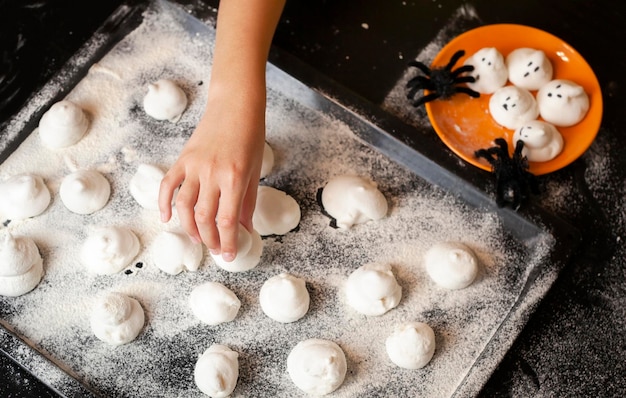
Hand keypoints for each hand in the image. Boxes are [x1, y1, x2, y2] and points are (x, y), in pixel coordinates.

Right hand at [158, 84, 264, 261]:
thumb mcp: (255, 171)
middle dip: (209, 239)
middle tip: (214, 248)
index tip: (228, 255)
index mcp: (235, 177)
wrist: (235, 106)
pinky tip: (168, 218)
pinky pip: (168, 185)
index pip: (228, 220)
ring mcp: (194, 166)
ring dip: (189, 227)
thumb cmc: (250, 137)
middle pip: (204, 217)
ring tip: (198, 238)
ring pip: (184, 206)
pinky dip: (164, 204)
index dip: (228, 241)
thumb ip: (248, 202)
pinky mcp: (182, 159)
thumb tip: (245, 229)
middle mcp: (212, 174)